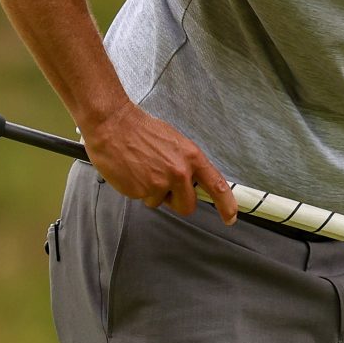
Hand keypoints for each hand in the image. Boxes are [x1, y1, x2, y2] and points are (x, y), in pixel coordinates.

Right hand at [83, 102, 236, 221]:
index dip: (227, 206)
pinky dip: (137, 190)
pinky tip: (132, 172)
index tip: (231, 217)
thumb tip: (193, 182)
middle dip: (176, 201)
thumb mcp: (175, 143)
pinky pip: (144, 199)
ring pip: (162, 203)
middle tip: (162, 184)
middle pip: (187, 206)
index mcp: (192, 158)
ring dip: (153, 194)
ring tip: (143, 171)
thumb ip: (187, 164)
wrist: (112, 124)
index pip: (218, 186)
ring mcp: (160, 183)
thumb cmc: (141, 130)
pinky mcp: (141, 190)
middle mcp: (180, 172)